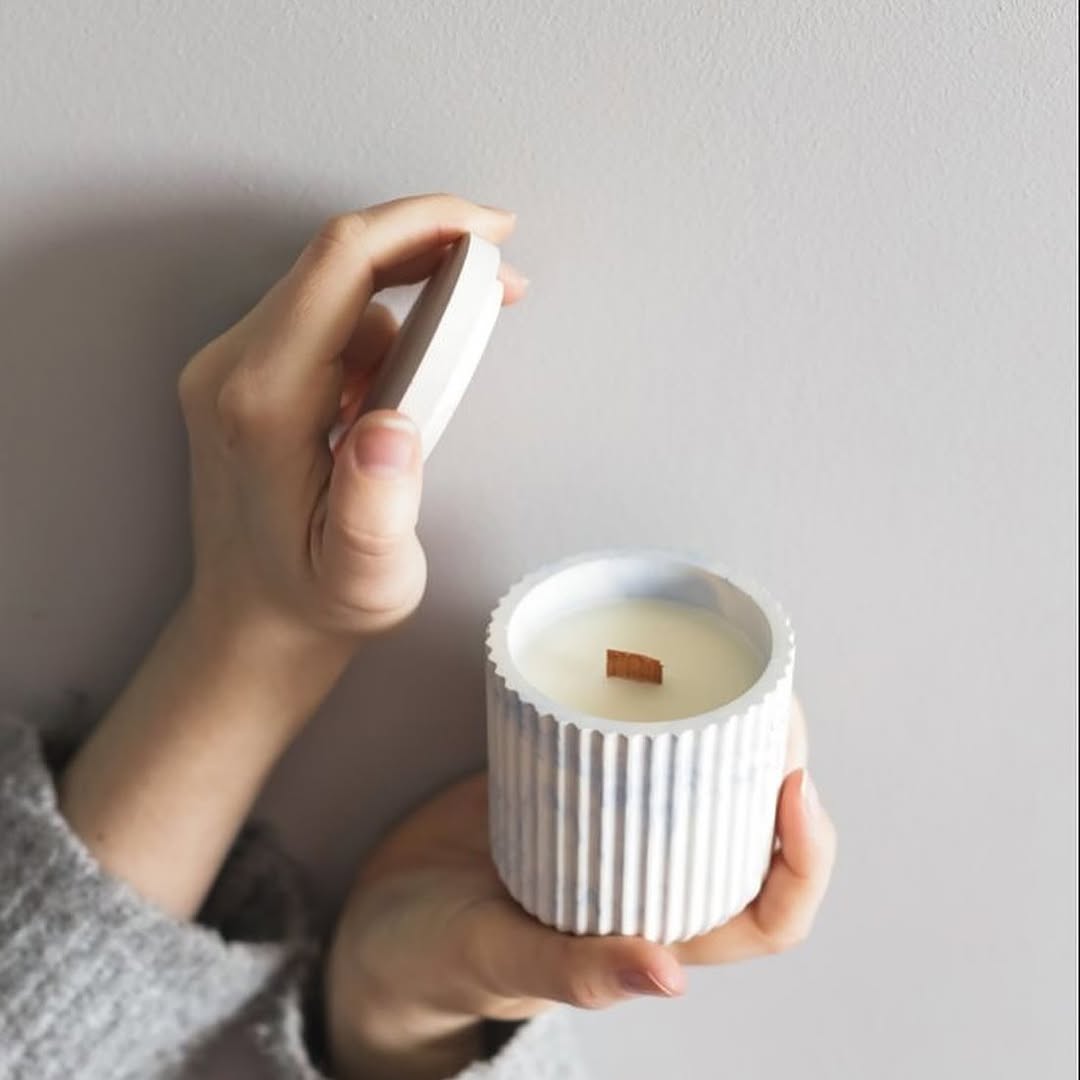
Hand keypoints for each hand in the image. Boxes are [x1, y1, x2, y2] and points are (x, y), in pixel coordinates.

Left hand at [60, 195, 525, 916]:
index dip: (424, 225)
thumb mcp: (365, 577)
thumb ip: (375, 507)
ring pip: (337, 288)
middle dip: (430, 256)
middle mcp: (232, 368)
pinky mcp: (246, 376)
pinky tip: (402, 387)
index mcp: (263, 401)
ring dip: (410, 305)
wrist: (256, 621)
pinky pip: (324, 317)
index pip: (342, 262)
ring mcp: (232, 368)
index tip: (491, 231)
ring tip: (449, 372)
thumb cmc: (318, 603)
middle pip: (338, 259)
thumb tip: (390, 425)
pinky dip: (381, 330)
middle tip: (499, 287)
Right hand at [325, 701, 835, 1079]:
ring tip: (732, 674)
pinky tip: (643, 667)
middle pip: (747, 824)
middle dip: (777, 762)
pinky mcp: (570, 784)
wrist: (378, 921)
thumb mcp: (500, 962)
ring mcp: (613, 826)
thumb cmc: (440, 964)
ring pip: (697, 778)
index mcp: (655, 929)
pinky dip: (646, 709)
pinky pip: (626, 744)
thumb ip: (572, 971)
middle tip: (772, 698)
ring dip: (728, 730)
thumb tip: (668, 977)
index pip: (768, 911)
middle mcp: (649, 874)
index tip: (796, 786)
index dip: (805, 856)